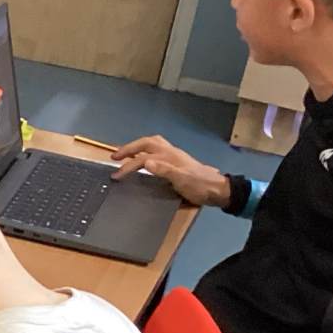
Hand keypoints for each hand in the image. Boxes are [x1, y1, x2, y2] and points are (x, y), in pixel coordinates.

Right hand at [111, 135, 227, 206]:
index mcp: (169, 157)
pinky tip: (145, 157)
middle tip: (114, 156)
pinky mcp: (177, 160)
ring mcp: (174, 155)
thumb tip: (146, 162)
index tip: (116, 176)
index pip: (142, 158)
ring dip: (138, 146)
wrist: (217, 190)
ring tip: (126, 153)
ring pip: (153, 143)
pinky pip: (158, 148)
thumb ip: (165, 170)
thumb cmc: (199, 186)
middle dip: (129, 148)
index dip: (128, 166)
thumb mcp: (182, 180)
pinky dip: (147, 149)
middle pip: (146, 143)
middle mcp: (170, 152)